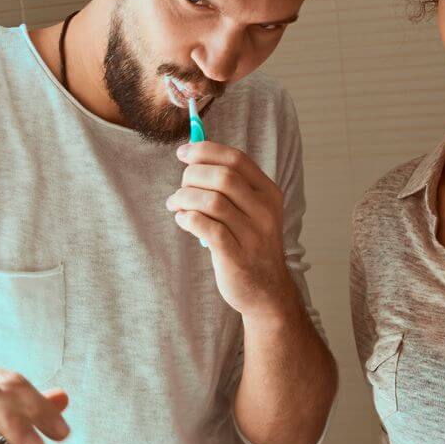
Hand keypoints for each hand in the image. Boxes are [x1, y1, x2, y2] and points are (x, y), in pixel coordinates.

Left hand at [165, 142, 294, 319]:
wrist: (268, 292)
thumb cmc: (251, 245)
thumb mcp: (253, 212)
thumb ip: (231, 187)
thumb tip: (194, 157)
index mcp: (269, 193)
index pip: (236, 159)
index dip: (205, 151)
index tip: (183, 153)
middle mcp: (264, 211)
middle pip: (222, 177)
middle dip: (192, 176)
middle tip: (180, 188)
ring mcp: (252, 235)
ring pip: (211, 201)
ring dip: (184, 198)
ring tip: (175, 205)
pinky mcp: (236, 257)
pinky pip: (206, 227)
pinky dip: (187, 219)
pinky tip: (183, 220)